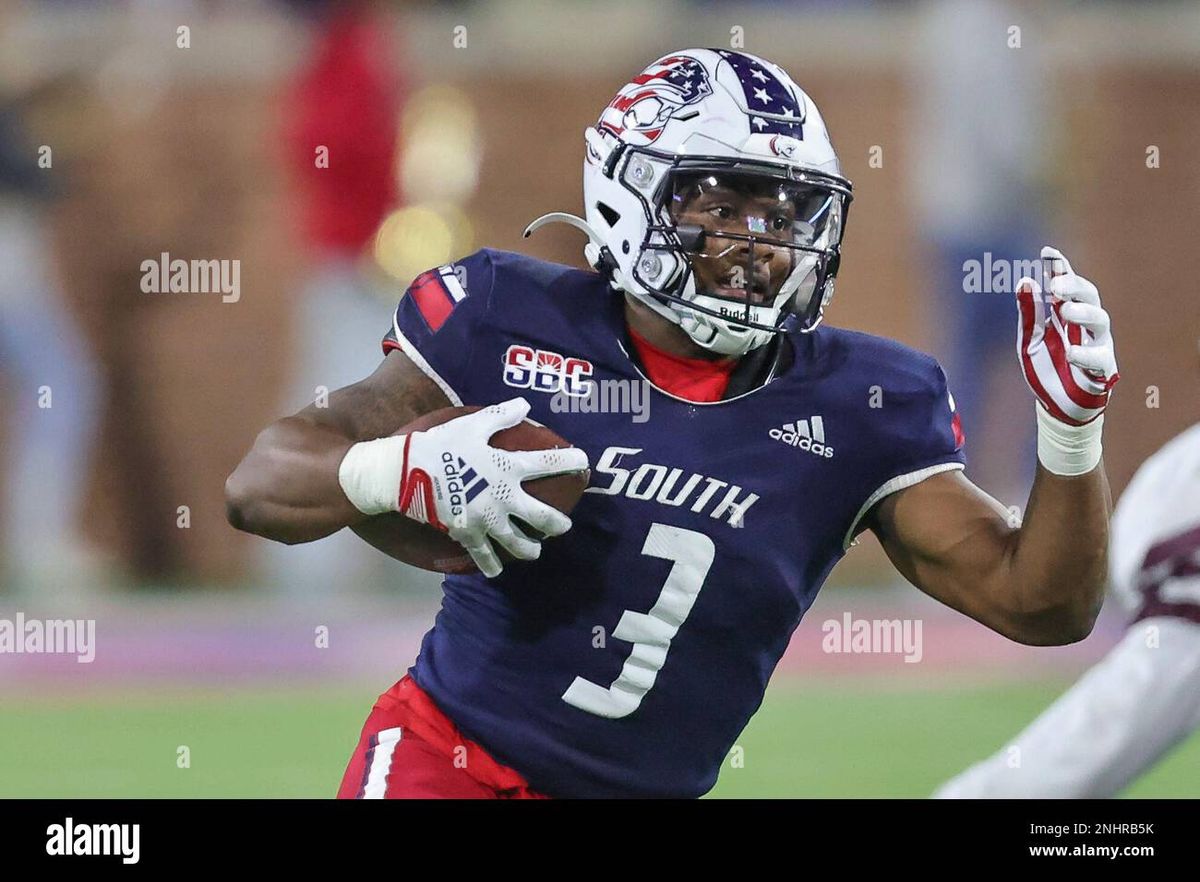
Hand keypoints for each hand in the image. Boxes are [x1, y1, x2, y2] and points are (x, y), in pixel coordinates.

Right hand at [395, 398, 588, 575]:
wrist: (406, 473)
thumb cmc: (442, 445)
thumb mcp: (472, 425)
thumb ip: (501, 416)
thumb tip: (524, 404)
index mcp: (507, 468)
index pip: (547, 464)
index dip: (569, 462)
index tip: (585, 462)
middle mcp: (503, 497)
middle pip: (540, 517)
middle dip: (557, 523)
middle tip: (565, 526)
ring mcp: (486, 519)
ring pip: (517, 542)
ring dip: (529, 549)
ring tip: (536, 552)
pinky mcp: (467, 533)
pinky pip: (483, 555)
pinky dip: (490, 565)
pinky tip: (496, 571)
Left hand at [1016, 246, 1118, 425]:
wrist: (1057, 406)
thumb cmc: (1047, 368)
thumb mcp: (1030, 340)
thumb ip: (1029, 314)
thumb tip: (1025, 280)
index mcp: (1066, 313)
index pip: (1065, 285)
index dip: (1059, 267)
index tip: (1048, 252)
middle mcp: (1085, 324)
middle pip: (1089, 295)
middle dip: (1074, 286)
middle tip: (1056, 284)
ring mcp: (1097, 343)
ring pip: (1101, 320)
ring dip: (1083, 313)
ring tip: (1064, 311)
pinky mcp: (1103, 368)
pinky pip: (1100, 357)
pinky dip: (1085, 353)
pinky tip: (1070, 352)